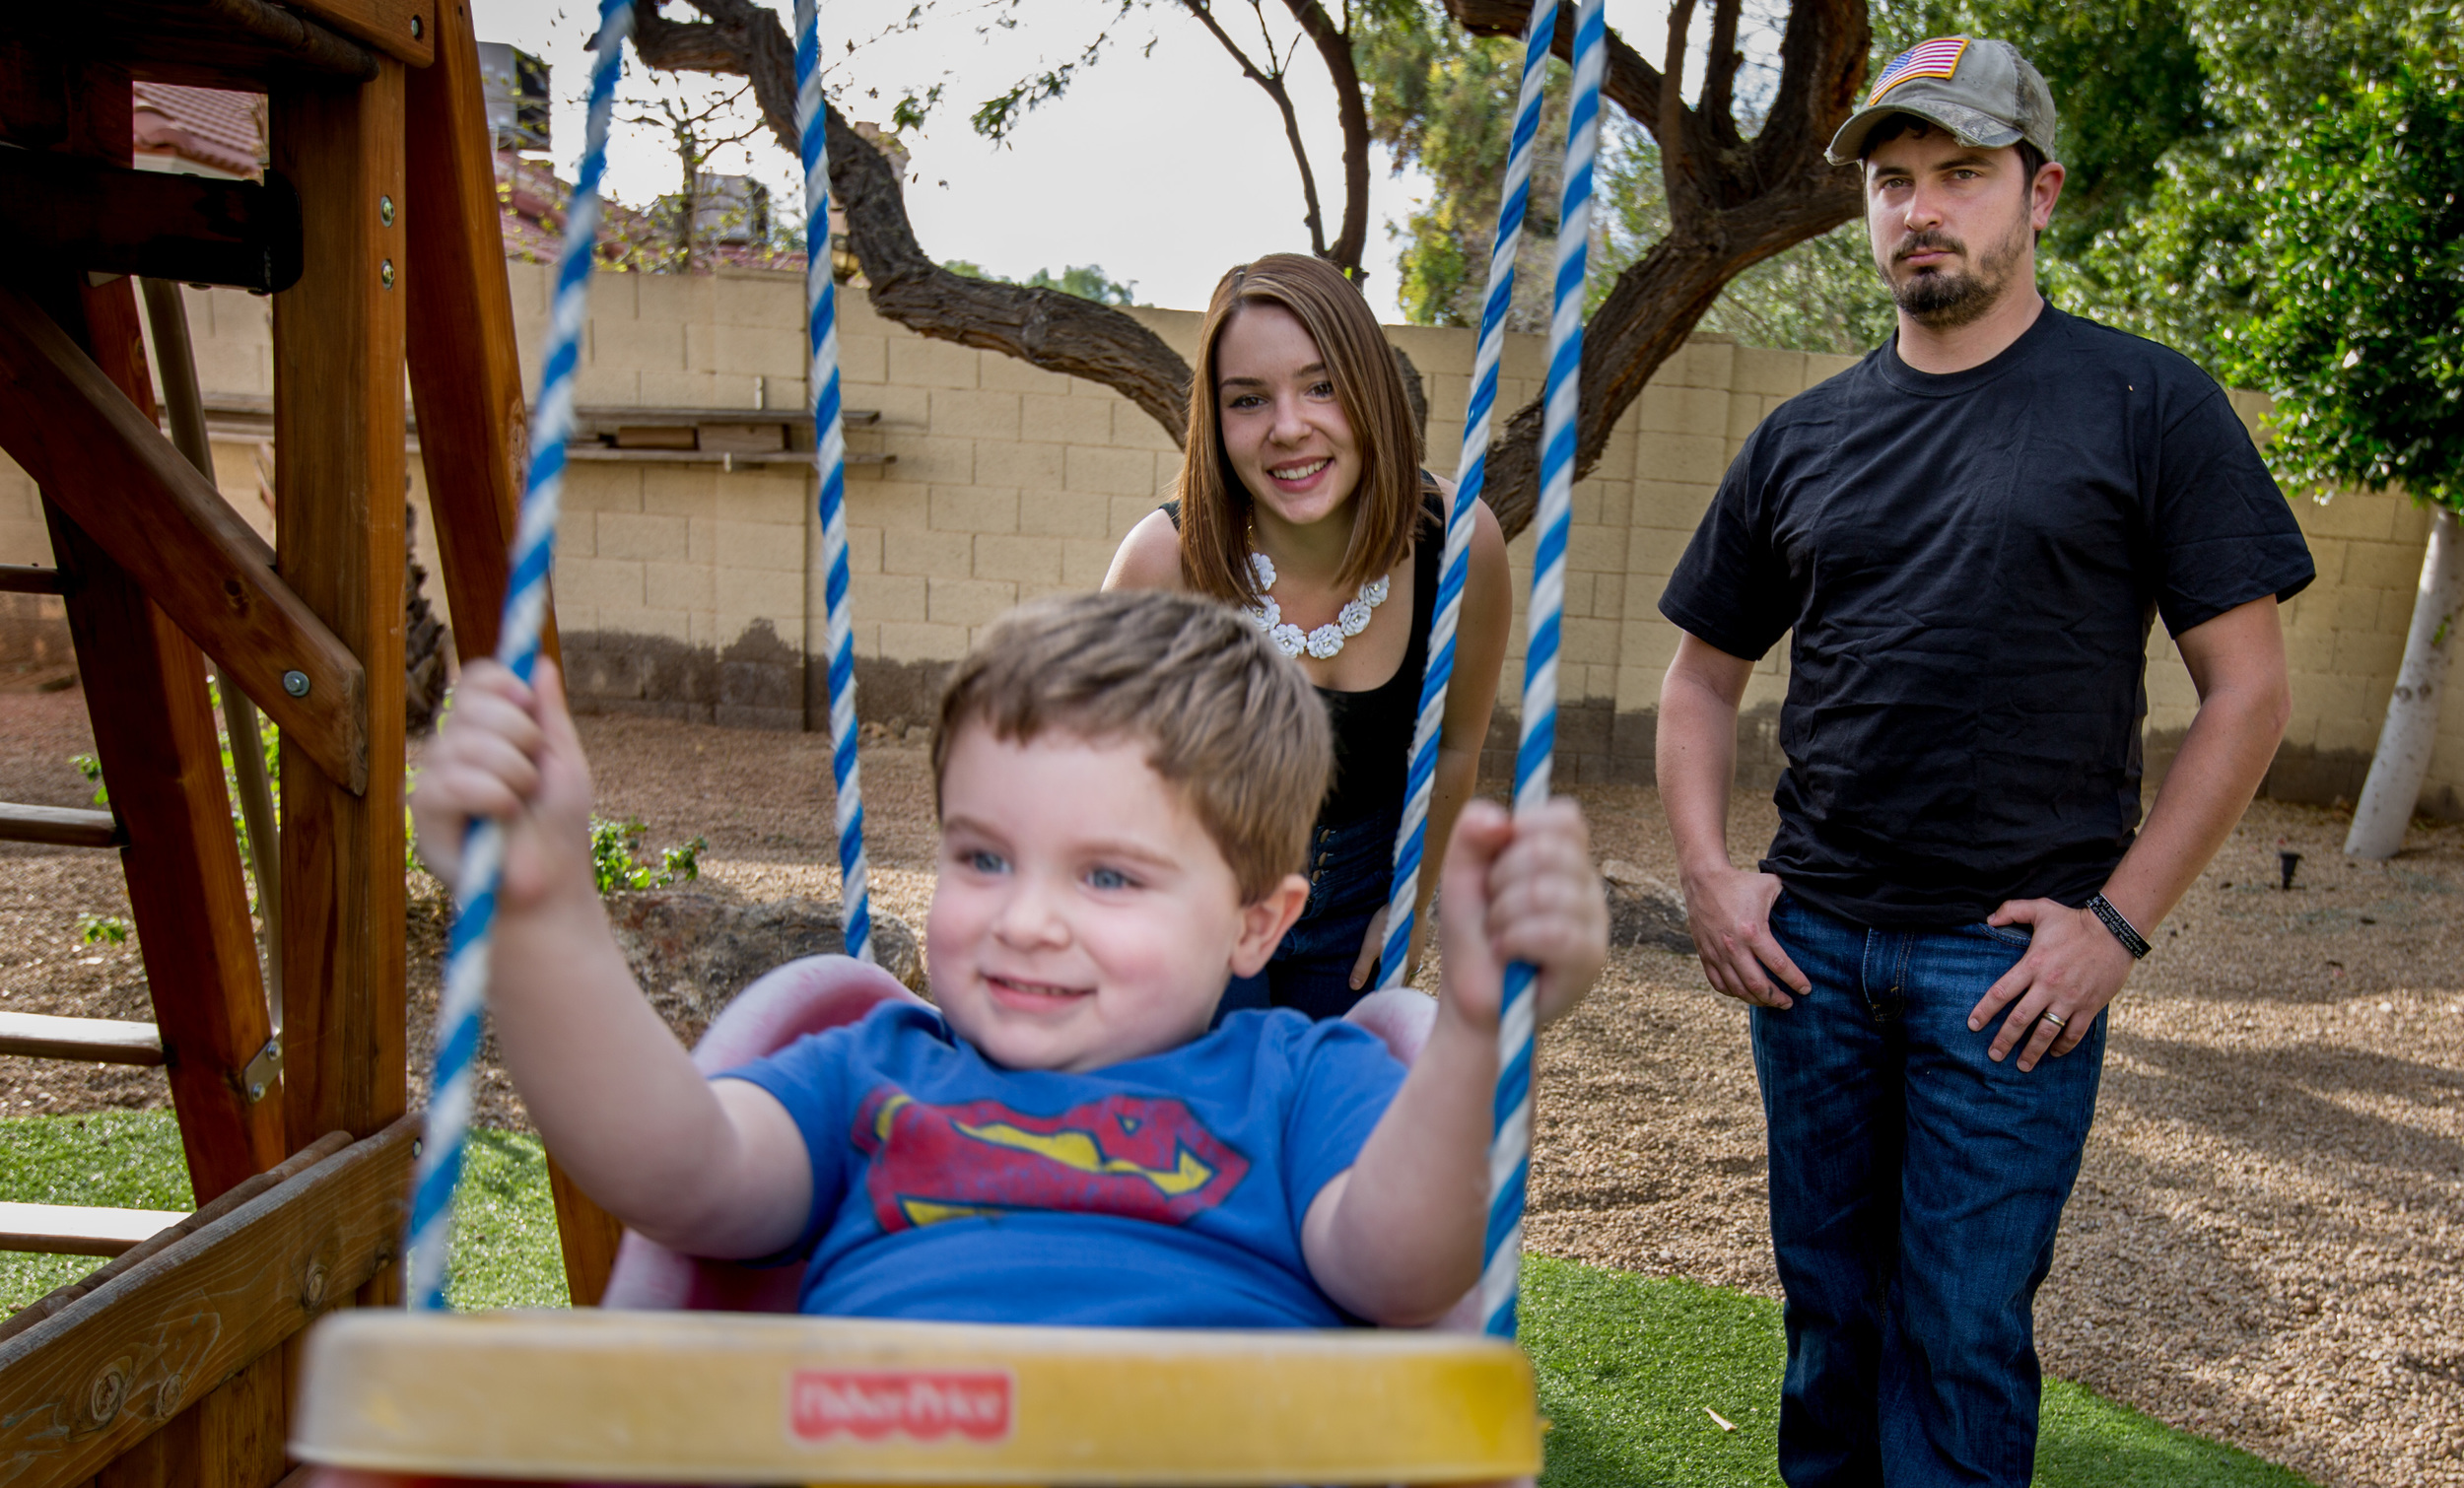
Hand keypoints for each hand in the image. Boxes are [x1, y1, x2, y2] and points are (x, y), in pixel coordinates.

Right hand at [409, 659, 595, 910]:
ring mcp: (435, 779)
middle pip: (471, 703)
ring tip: (521, 805)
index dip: (501, 682)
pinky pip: (449, 783)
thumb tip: (541, 664)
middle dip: (519, 734)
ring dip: (513, 773)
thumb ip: (550, 716)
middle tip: (534, 775)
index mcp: (486, 733)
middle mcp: (453, 749)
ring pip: (465, 742)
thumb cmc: (558, 830)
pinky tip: (502, 818)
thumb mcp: (564, 764)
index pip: (475, 679)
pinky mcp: (424, 815)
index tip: (528, 703)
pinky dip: (491, 796)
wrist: (551, 888)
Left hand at [1347, 902, 1432, 990]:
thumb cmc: (1389, 925)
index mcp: (1403, 969)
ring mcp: (1419, 951)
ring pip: (1407, 967)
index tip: (1373, 994)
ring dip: (1397, 970)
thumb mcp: (1371, 947)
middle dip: (1390, 982)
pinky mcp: (1419, 940)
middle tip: (1376, 983)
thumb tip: (1354, 987)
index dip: (1384, 992)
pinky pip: (1411, 956)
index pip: (1394, 988)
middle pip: (1402, 979)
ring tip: (1384, 969)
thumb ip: (1363, 967)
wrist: (1410, 903)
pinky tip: (1395, 953)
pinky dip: (1402, 959)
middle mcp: (1414, 963)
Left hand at [1436, 798, 1606, 1028]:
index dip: (1523, 830)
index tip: (1497, 865)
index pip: (1565, 817)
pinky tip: (1509, 954)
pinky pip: (1554, 933)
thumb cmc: (1475, 936)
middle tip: (1494, 910)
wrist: (1475, 1001)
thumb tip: (1502, 820)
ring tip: (1499, 936)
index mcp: (1564, 858)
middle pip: (1547, 850)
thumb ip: (1470, 834)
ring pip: (1544, 892)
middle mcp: (1587, 885)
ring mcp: (1594, 921)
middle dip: (1500, 881)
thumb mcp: (1460, 876)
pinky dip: (1515, 942)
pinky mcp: (1591, 958)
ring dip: (1502, 917)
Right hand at [1680, 865, 1808, 1008]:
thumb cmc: (1741, 882)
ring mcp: (1717, 953)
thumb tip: (1815, 904)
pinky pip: (1719, 984)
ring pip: (1738, 989)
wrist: (1703, 880)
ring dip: (1757, 1000)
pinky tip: (1746, 993)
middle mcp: (1734, 947)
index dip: (1795, 980)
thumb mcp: (1771, 886)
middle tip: (1789, 1003)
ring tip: (1770, 1002)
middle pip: (1758, 985)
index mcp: (1753, 931)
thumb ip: (1791, 898)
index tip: (1806, 989)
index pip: (1779, 965)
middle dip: (1777, 999)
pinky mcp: (1705, 954)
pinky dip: (1734, 993)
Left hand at [1966, 899, 2135, 1070]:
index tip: (1973, 1025)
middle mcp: (2048, 985)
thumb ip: (2012, 910)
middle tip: (1993, 1055)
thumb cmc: (2075, 920)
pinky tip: (2053, 1053)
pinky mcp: (2089, 1006)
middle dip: (2004, 1040)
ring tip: (2021, 1065)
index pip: (2001, 992)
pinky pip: (2074, 1033)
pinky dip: (2063, 1046)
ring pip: (2046, 1032)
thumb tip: (1989, 918)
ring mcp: (2070, 998)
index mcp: (2033, 964)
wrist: (2115, 931)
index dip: (1984, 1011)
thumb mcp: (2041, 908)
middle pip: (2020, 1019)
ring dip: (2032, 1051)